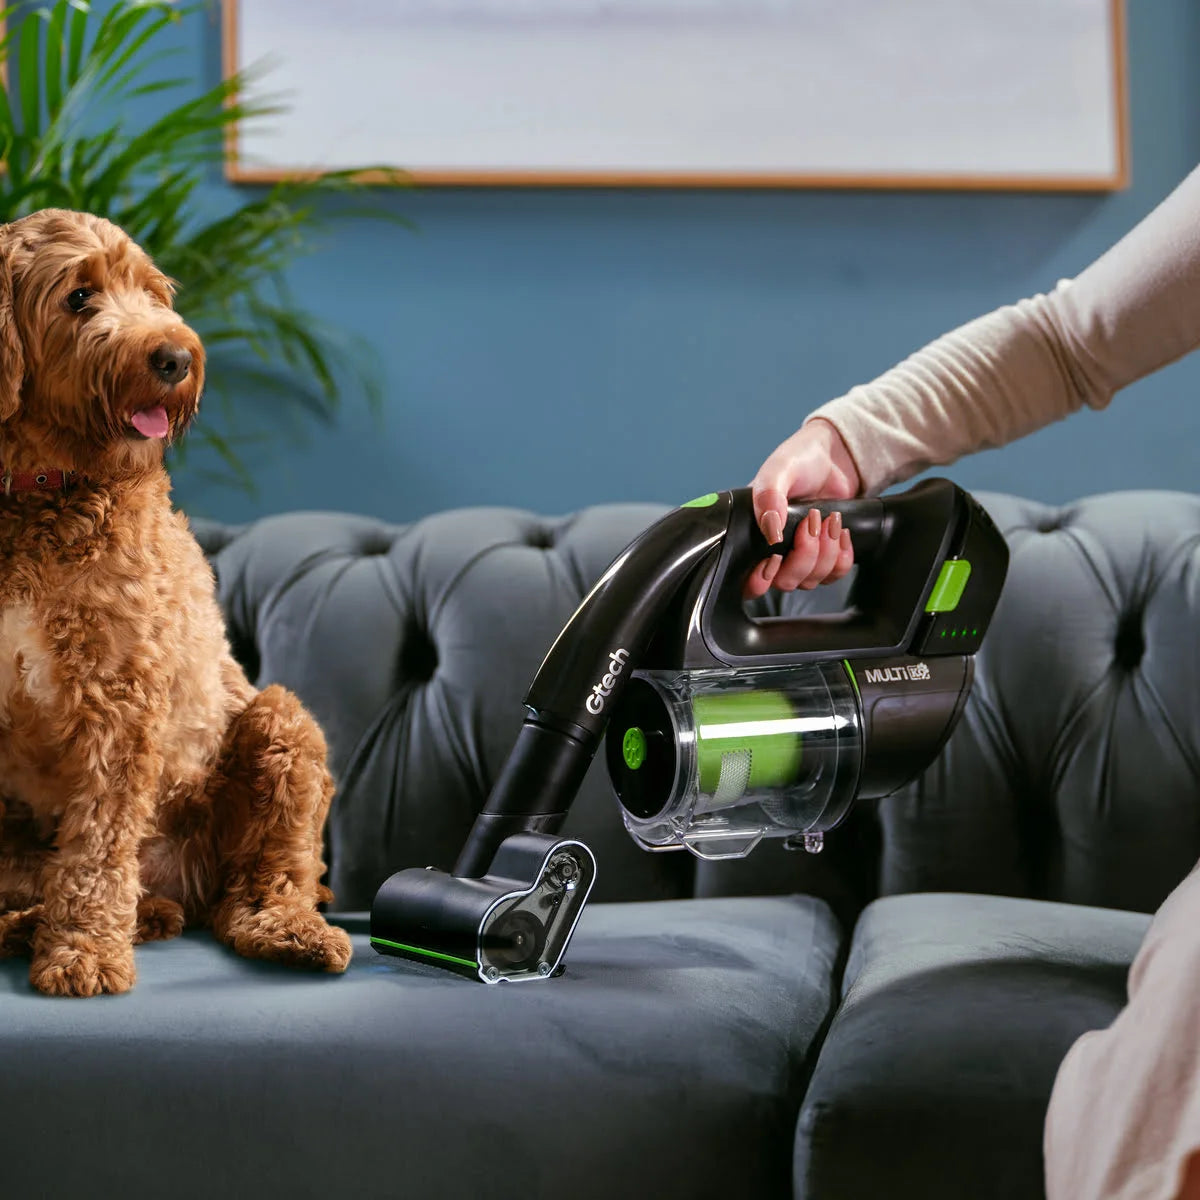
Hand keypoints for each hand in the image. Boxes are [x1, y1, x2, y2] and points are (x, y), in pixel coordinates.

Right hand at [746, 418, 860, 598]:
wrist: (836, 457)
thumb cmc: (799, 460)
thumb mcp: (778, 471)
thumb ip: (768, 497)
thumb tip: (771, 532)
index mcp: (753, 534)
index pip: (747, 580)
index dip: (759, 580)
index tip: (774, 558)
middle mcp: (775, 551)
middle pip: (785, 582)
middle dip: (803, 557)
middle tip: (811, 523)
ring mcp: (802, 556)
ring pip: (811, 580)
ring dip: (825, 552)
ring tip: (828, 519)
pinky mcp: (827, 557)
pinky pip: (835, 574)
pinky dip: (842, 556)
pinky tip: (840, 532)